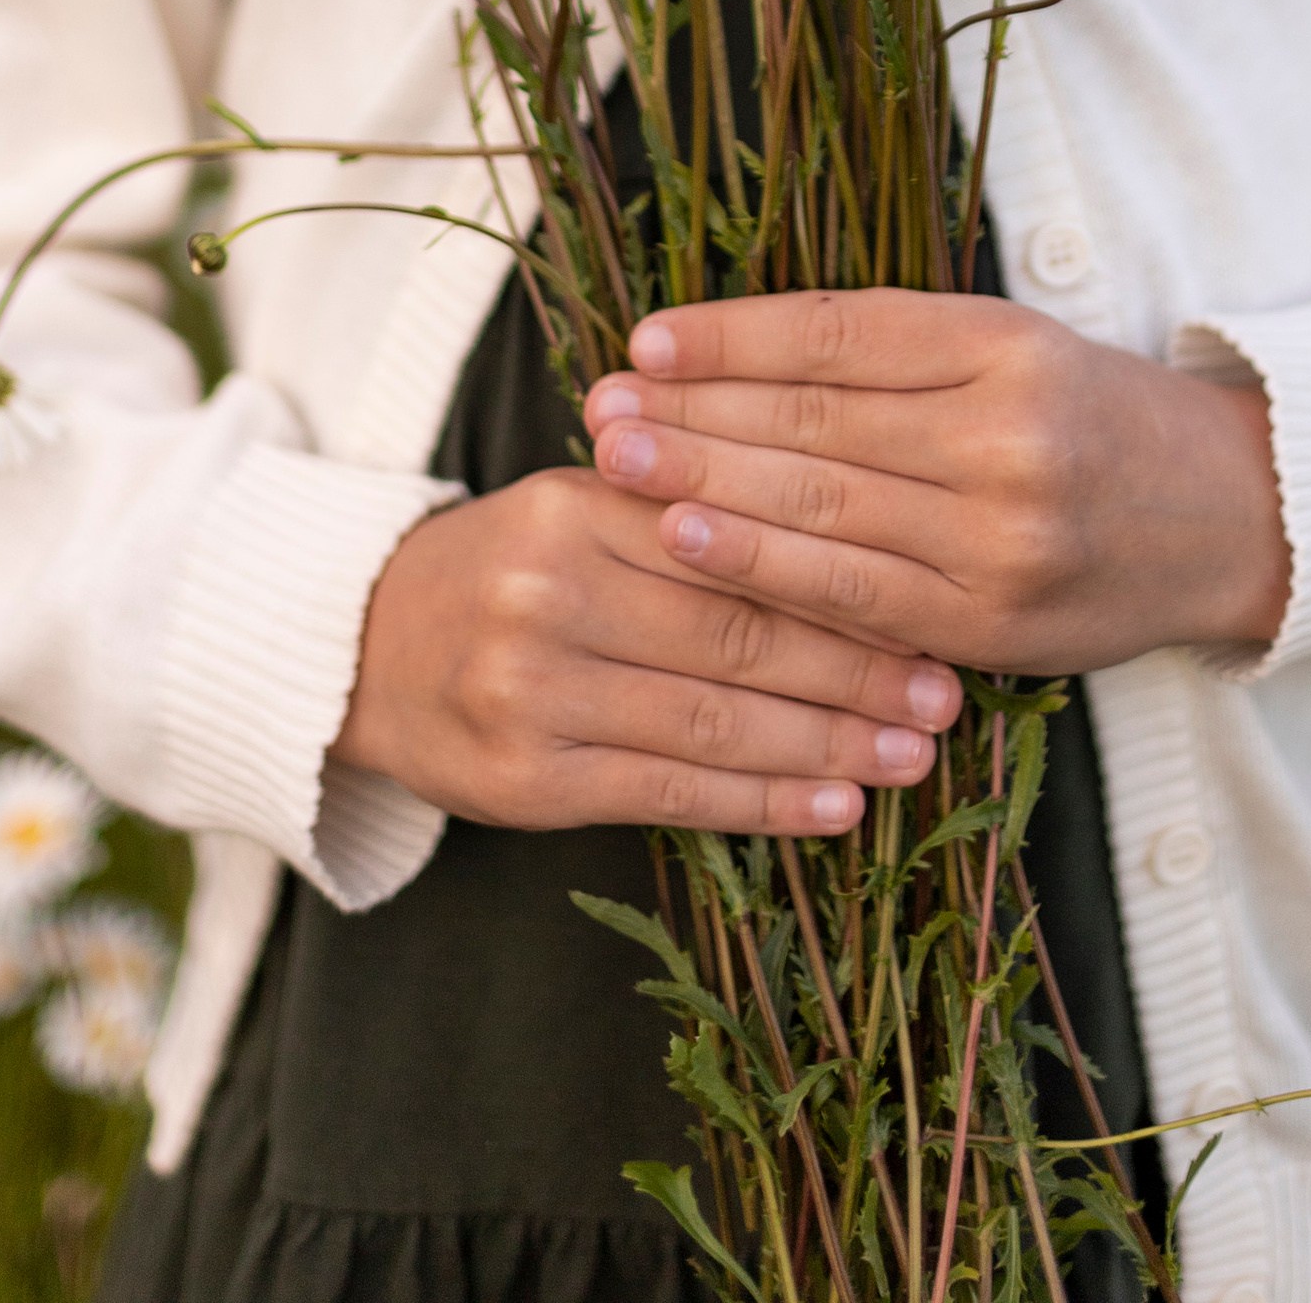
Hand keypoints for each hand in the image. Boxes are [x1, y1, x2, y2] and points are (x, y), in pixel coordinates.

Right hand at [330, 461, 961, 836]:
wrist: (365, 649)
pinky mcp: (527, 782)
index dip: (839, 580)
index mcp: (575, 504)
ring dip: (827, 745)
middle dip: (854, 671)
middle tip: (945, 694)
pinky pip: (669, 794)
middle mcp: (550, 593)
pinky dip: (762, 804)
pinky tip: (835, 806)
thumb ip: (689, 511)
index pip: (733, 544)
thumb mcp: (582, 507)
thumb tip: (852, 534)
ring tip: (914, 756)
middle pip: (735, 636)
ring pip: (712, 723)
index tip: (929, 607)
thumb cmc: (511, 568)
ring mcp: (532, 692)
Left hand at [582, 289, 1290, 674]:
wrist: (1227, 516)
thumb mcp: (1006, 342)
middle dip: (696, 417)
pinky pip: (857, 600)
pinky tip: (692, 546)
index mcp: (1006, 344)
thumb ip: (886, 347)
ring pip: (826, 512)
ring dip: (706, 491)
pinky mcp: (993, 627)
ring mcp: (1001, 540)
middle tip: (600, 408)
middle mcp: (1007, 438)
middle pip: (819, 424)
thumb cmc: (1089, 412)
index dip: (735, 337)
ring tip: (619, 469)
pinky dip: (765, 574)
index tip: (646, 339)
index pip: (841, 333)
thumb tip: (723, 347)